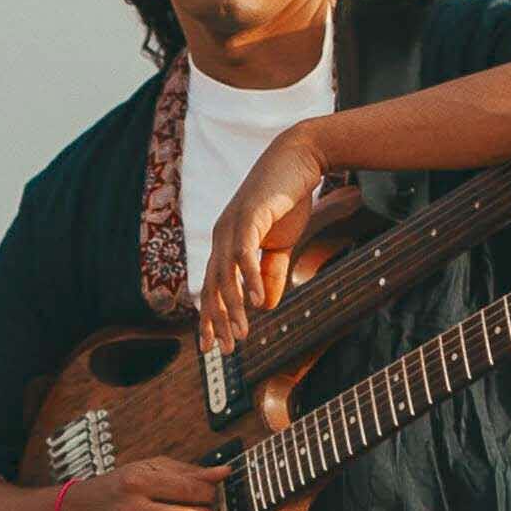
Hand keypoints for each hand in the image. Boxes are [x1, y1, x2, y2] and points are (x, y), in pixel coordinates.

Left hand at [195, 123, 337, 360]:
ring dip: (233, 307)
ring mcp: (232, 225)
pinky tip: (256, 301)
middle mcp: (222, 236)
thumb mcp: (280, 244)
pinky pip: (244, 253)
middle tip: (225, 350)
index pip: (212, 287)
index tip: (212, 347)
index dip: (211, 318)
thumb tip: (264, 305)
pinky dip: (250, 278)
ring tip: (241, 333)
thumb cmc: (288, 200)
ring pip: (225, 274)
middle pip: (212, 286)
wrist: (300, 159)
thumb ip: (271, 273)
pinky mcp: (248, 215)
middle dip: (217, 321)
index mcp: (226, 244)